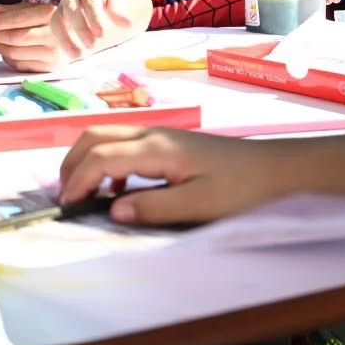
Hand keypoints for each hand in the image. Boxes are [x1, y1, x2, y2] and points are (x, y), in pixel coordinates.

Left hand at [0, 0, 73, 71]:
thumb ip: (5, 9)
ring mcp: (53, 54)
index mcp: (49, 15)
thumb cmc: (47, 20)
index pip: (16, 20)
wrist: (78, 36)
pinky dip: (6, 57)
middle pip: (14, 39)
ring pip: (14, 54)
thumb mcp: (29, 9)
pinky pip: (19, 65)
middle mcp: (53, 35)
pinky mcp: (50, 68)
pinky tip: (4, 49)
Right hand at [53, 0, 116, 56]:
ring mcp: (61, 6)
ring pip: (56, 20)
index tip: (101, 35)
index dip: (94, 18)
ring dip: (64, 38)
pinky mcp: (57, 16)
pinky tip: (71, 55)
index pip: (90, 2)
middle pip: (70, 10)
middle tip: (91, 46)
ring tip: (75, 56)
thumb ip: (117, 10)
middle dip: (80, 28)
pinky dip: (61, 42)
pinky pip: (54, 28)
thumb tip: (127, 24)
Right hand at [57, 126, 291, 224]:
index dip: (77, 180)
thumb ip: (153, 207)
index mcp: (156, 149)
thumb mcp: (200, 205)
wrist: (280, 170)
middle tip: (64, 194)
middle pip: (94, 136)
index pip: (100, 158)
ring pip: (107, 136)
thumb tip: (111, 209)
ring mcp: (160, 135)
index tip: (66, 206)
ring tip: (83, 192)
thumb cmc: (244, 189)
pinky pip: (123, 144)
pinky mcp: (169, 143)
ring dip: (87, 159)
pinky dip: (107, 162)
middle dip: (71, 162)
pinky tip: (118, 190)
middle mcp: (152, 134)